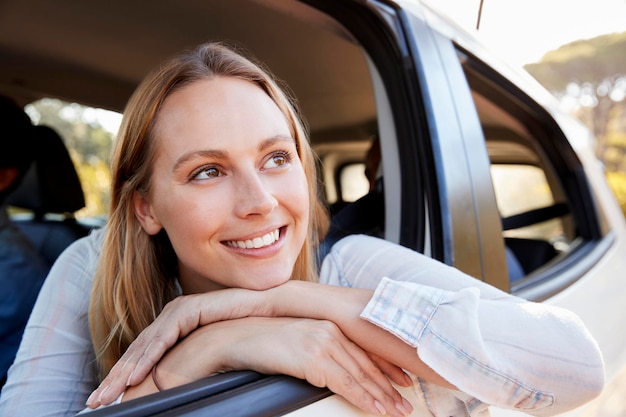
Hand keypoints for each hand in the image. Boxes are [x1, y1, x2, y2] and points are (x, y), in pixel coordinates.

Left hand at [87, 288, 266, 407]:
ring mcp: (178, 311)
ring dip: (124, 372)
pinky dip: (146, 358)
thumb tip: (181, 389)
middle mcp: (171, 317)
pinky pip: (162, 337)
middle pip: (136, 351)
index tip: (108, 401)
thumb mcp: (211, 355)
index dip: (123, 378)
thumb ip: (193, 364)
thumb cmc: (245, 333)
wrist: (270, 311)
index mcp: (174, 328)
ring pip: (143, 345)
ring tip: (110, 394)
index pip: (142, 355)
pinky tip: (134, 376)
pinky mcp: (188, 309)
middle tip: (96, 402)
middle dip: (114, 378)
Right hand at [192, 317, 413, 416]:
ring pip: (360, 374)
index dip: (385, 367)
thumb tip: (332, 372)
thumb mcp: (296, 346)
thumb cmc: (261, 346)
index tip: (403, 381)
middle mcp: (328, 330)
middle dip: (389, 386)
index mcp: (327, 326)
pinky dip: (363, 397)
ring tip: (397, 411)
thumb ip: (317, 354)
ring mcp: (321, 340)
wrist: (233, 339)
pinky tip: (376, 409)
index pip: (363, 349)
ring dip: (381, 396)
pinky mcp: (312, 355)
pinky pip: (344, 381)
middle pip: (366, 363)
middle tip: (406, 404)